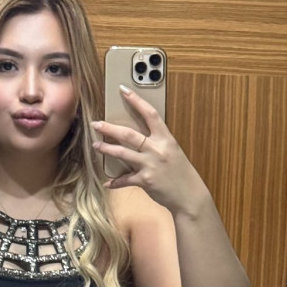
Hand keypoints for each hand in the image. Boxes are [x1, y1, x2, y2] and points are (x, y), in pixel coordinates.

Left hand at [91, 87, 208, 214]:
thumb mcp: (172, 152)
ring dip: (106, 149)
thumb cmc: (181, 173)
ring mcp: (150, 165)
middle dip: (110, 128)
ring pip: (122, 153)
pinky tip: (108, 182)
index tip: (123, 90)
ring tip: (96, 146)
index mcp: (166, 139)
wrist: (190, 195)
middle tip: (96, 124)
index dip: (136, 101)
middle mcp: (157, 149)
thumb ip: (157, 144)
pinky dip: (116, 182)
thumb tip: (138, 139)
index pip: (150, 114)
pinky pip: (125, 179)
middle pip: (129, 134)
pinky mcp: (145, 181)